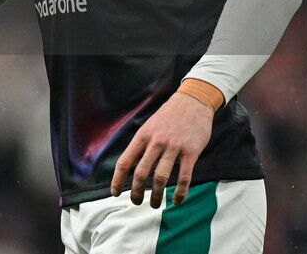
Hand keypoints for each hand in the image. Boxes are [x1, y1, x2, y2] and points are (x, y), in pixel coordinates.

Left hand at [110, 92, 212, 207]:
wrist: (192, 101)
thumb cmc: (169, 116)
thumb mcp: (149, 126)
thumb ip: (142, 144)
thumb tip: (132, 165)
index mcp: (142, 136)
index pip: (125, 161)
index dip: (117, 179)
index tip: (114, 192)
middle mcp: (155, 142)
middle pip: (141, 172)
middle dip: (136, 191)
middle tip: (135, 202)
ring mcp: (173, 147)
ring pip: (161, 177)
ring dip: (156, 195)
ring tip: (155, 205)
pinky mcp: (191, 152)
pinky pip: (184, 176)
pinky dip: (179, 192)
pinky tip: (177, 200)